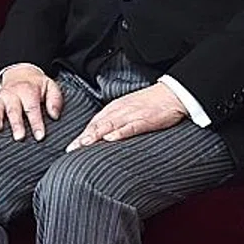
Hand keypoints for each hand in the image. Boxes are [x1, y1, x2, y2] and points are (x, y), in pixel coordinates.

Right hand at [0, 64, 63, 140]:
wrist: (20, 74)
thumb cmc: (35, 85)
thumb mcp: (50, 86)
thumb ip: (55, 100)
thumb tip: (55, 115)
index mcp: (28, 91)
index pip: (33, 108)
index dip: (36, 123)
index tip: (39, 136)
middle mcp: (12, 94)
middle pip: (14, 110)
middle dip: (16, 123)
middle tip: (19, 136)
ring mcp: (0, 97)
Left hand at [66, 83, 185, 150]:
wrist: (173, 94)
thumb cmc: (151, 104)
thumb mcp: (129, 109)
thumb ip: (115, 120)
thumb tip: (102, 136)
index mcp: (115, 109)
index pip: (94, 123)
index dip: (82, 135)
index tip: (70, 148)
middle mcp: (120, 111)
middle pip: (98, 125)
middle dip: (84, 138)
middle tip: (71, 149)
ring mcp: (133, 114)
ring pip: (110, 125)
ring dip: (96, 135)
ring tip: (84, 145)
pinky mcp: (146, 119)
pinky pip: (131, 127)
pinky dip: (120, 132)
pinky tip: (111, 139)